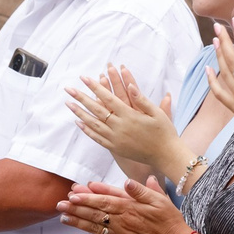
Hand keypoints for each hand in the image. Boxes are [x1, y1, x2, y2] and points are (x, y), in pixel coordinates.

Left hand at [60, 179, 187, 233]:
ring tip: (62, 217)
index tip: (73, 194)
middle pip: (95, 213)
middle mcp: (121, 221)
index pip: (104, 201)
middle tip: (60, 204)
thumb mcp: (159, 200)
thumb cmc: (168, 220)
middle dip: (76, 208)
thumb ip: (142, 191)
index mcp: (129, 208)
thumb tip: (127, 181)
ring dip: (77, 222)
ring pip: (94, 228)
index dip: (87, 197)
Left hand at [65, 65, 186, 172]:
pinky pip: (97, 137)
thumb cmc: (164, 132)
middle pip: (96, 109)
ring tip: (68, 103)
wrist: (165, 155)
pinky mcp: (114, 148)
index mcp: (130, 115)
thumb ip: (142, 99)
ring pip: (93, 123)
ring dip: (79, 113)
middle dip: (81, 97)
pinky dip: (86, 129)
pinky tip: (79, 122)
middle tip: (68, 89)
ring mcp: (115, 138)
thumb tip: (130, 85)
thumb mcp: (157, 113)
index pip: (108, 98)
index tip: (84, 78)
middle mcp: (120, 127)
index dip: (95, 87)